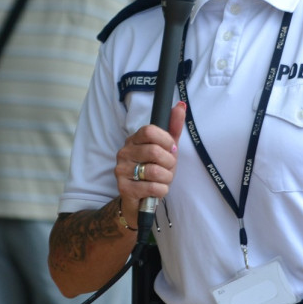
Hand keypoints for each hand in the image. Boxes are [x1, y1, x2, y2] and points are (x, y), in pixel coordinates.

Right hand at [114, 101, 185, 218]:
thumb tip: (181, 105)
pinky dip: (162, 190)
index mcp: (134, 139)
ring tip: (162, 180)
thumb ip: (173, 127)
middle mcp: (124, 152)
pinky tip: (157, 190)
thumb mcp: (167, 149)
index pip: (150, 130)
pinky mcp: (124, 188)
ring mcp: (121, 170)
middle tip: (167, 168)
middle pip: (154, 151)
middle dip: (169, 162)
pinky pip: (153, 187)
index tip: (170, 149)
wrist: (141, 199)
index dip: (166, 141)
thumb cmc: (155, 170)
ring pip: (155, 171)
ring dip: (166, 178)